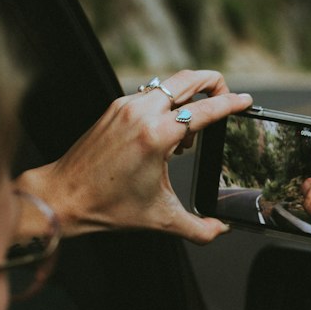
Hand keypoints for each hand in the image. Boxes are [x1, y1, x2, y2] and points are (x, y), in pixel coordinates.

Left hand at [17, 70, 251, 243]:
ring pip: (169, 85)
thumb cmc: (107, 206)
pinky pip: (151, 95)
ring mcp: (125, 106)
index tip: (246, 101)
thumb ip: (199, 228)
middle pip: (189, 79)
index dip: (231, 103)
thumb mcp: (161, 220)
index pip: (205, 110)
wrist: (64, 196)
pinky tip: (165, 136)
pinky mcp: (114, 107)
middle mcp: (141, 113)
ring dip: (188, 99)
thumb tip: (221, 230)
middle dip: (213, 83)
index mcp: (156, 136)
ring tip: (187, 135)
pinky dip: (166, 106)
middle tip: (226, 98)